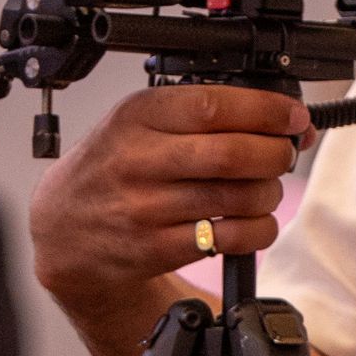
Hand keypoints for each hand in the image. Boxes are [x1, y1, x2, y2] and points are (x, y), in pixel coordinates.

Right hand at [30, 82, 309, 320]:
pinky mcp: (157, 249)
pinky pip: (231, 239)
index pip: (213, 106)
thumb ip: (199, 113)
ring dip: (269, 192)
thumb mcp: (137, 123)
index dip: (266, 111)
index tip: (293, 117)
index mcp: (136, 116)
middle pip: (232, 154)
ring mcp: (146, 208)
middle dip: (276, 153)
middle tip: (284, 153)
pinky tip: (252, 221)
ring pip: (239, 197)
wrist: (62, 230)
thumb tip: (285, 118)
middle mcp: (139, 160)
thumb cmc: (111, 167)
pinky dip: (258, 229)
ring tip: (264, 187)